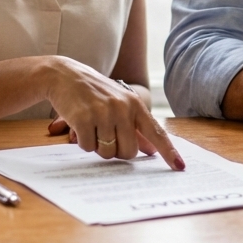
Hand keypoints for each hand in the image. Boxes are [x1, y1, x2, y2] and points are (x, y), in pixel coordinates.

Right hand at [42, 57, 184, 170]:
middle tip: (106, 136)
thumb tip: (151, 150)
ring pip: (107, 152)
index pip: (156, 132)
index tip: (180, 167)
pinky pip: (88, 147)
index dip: (168, 152)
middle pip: (128, 152)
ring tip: (92, 126)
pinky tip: (79, 125)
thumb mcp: (118, 103)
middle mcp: (122, 108)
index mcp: (135, 104)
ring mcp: (103, 113)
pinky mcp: (84, 119)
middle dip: (116, 151)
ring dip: (97, 146)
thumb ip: (135, 126)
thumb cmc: (93, 92)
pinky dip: (82, 142)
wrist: (63, 75)